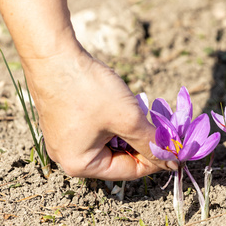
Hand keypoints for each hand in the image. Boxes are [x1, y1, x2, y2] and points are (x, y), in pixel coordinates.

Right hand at [21, 45, 173, 180]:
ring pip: (109, 142)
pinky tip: (122, 104)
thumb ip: (152, 143)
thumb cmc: (88, 89)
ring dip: (128, 129)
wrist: (51, 54)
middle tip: (159, 126)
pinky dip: (113, 120)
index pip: (129, 171)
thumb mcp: (128, 119)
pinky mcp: (63, 122)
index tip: (174, 147)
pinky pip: (96, 130)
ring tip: (139, 111)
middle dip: (140, 142)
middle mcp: (68, 158)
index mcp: (80, 165)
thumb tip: (172, 162)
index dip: (156, 160)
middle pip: (118, 158)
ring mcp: (63, 140)